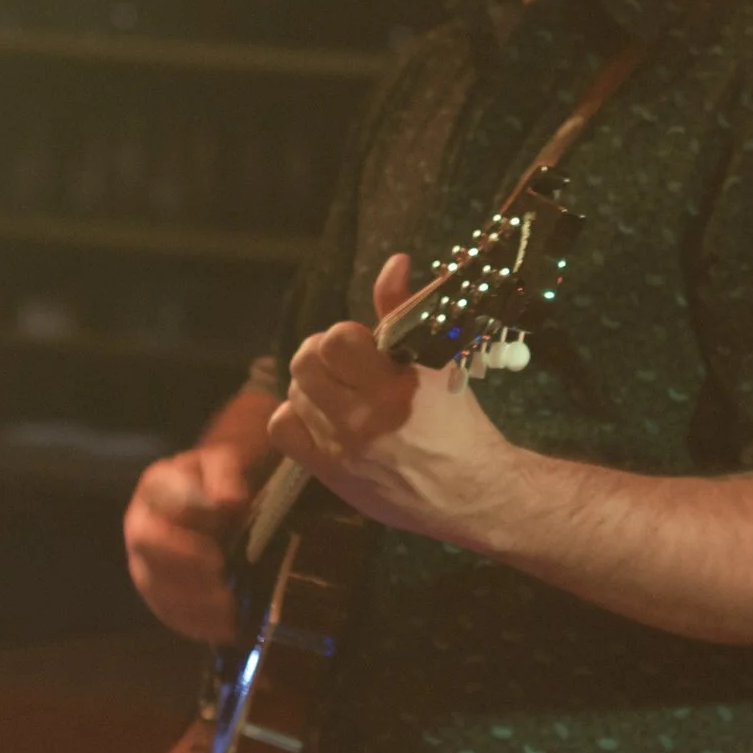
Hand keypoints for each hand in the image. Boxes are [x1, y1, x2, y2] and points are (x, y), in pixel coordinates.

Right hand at [124, 442, 253, 643]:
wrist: (214, 500)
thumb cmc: (216, 480)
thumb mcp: (224, 463)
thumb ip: (225, 475)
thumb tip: (229, 501)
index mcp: (155, 488)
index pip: (162, 499)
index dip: (189, 511)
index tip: (224, 518)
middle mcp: (140, 527)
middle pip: (148, 548)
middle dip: (183, 563)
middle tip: (220, 571)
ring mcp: (145, 564)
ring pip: (155, 588)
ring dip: (191, 602)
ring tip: (229, 606)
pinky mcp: (158, 594)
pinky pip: (168, 614)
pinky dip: (195, 625)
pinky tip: (225, 628)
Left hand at [267, 253, 523, 550]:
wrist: (469, 491)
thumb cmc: (458, 422)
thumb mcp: (440, 361)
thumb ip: (406, 311)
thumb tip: (394, 262)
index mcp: (394, 386)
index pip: (337, 340)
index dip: (344, 335)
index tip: (363, 345)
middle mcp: (362, 417)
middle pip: (304, 363)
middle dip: (321, 353)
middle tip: (344, 364)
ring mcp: (342, 448)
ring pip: (294, 393)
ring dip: (314, 384)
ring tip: (340, 392)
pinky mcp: (328, 472)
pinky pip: (284, 429)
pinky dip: (296, 415)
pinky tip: (321, 416)